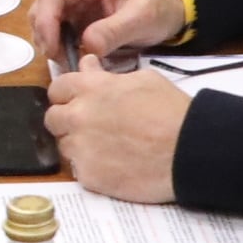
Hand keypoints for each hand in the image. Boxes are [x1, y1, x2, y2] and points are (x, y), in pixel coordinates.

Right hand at [25, 0, 186, 65]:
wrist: (167, 8)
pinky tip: (68, 56)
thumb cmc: (156, 7)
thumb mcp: (141, 19)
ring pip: (43, 16)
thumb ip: (114, 31)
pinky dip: (55, 43)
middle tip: (58, 59)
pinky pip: (53, 27)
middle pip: (43, 4)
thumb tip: (87, 46)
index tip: (52, 48)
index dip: (46, 20)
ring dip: (47, 39)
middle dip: (45, 33)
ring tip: (65, 59)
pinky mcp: (73, 13)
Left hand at [42, 67, 189, 202]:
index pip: (57, 88)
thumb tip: (87, 66)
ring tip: (107, 148)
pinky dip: (92, 168)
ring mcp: (81, 149)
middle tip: (90, 126)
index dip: (67, 95)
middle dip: (67, 121)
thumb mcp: (143, 80)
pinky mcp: (89, 176)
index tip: (77, 100)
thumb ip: (106, 75)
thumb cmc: (172, 111)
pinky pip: (79, 170)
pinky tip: (114, 165)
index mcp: (90, 89)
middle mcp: (78, 117)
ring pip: (64, 146)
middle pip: (53, 119)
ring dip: (79, 145)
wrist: (189, 150)